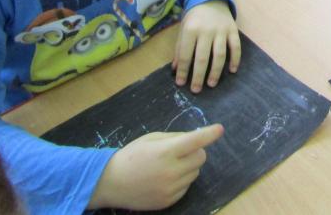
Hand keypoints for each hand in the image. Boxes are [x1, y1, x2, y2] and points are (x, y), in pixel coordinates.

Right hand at [90, 125, 223, 209]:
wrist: (111, 182)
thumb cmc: (132, 155)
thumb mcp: (151, 139)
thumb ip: (175, 138)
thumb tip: (196, 138)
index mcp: (166, 151)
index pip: (195, 141)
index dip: (209, 134)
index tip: (220, 129)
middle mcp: (171, 171)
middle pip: (200, 157)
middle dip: (196, 151)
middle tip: (182, 150)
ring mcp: (170, 188)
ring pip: (195, 172)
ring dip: (189, 166)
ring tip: (169, 166)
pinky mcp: (169, 200)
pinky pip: (186, 186)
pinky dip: (182, 180)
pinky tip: (165, 178)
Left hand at [173, 0, 240, 91]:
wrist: (211, 0)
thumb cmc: (194, 18)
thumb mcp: (183, 30)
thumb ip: (180, 48)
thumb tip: (176, 69)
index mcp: (191, 29)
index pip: (186, 54)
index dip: (183, 70)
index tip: (181, 83)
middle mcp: (207, 30)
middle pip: (203, 57)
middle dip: (198, 76)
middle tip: (196, 89)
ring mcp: (221, 30)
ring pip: (220, 55)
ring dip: (216, 72)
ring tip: (211, 84)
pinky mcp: (233, 30)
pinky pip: (236, 47)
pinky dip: (235, 59)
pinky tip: (232, 71)